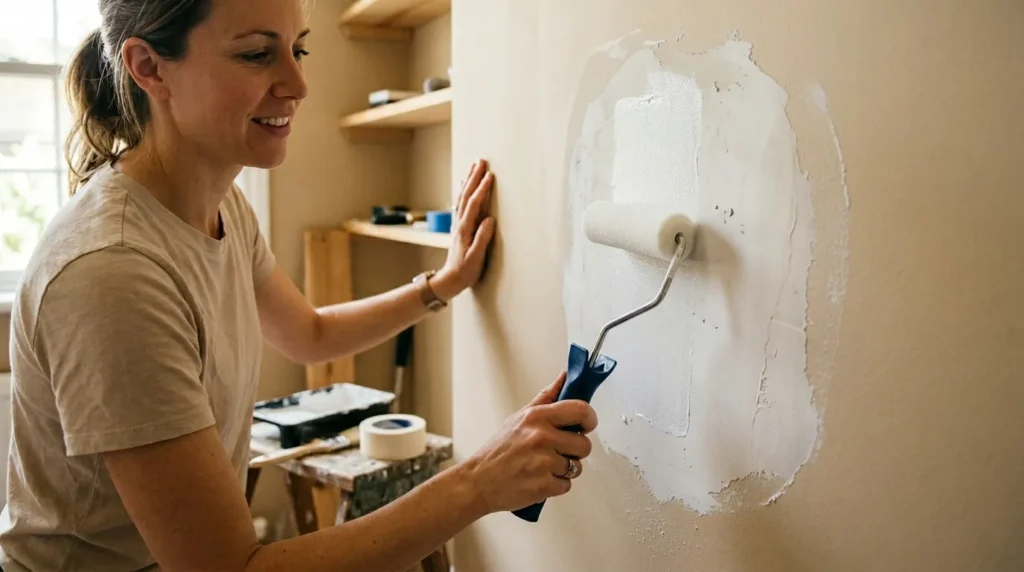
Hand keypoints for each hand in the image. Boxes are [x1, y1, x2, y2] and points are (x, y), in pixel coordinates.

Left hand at [432, 159, 496, 299]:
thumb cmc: (465, 271)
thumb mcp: (476, 258)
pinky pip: (462, 203)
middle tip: (481, 161)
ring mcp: (458, 224)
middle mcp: (460, 223)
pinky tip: (465, 185)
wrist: (450, 279)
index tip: (490, 175)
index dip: (482, 189)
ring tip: (475, 166)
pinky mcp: (460, 226)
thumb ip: (482, 239)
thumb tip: (490, 219)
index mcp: (465, 229)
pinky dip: (464, 191)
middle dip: (474, 177)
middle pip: (467, 195)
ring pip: (463, 197)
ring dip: (469, 180)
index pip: (475, 204)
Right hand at [459, 372, 598, 513]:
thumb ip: (545, 398)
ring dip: (565, 470)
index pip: (581, 410)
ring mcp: (543, 462)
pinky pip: (567, 485)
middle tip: (560, 451)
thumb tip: (564, 378)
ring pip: (576, 467)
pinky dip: (556, 485)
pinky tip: (539, 479)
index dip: (590, 419)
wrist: (478, 481)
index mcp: (536, 417)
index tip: (587, 425)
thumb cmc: (498, 450)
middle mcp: (541, 437)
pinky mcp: (544, 485)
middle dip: (576, 450)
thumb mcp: (519, 417)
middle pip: (584, 444)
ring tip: (544, 466)